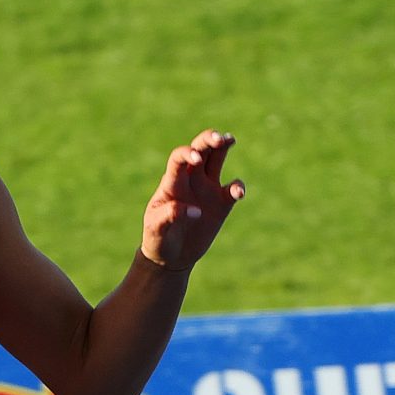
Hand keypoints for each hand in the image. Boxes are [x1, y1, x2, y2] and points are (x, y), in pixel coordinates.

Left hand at [140, 129, 245, 270]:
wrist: (170, 257)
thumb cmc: (157, 239)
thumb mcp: (155, 229)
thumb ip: (169, 215)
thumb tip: (194, 210)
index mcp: (172, 182)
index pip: (179, 158)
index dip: (187, 153)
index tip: (195, 157)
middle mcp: (191, 180)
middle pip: (200, 150)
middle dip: (208, 139)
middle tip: (219, 138)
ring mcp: (207, 190)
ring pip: (216, 159)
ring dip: (223, 147)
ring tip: (229, 139)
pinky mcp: (221, 204)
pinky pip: (233, 189)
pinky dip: (238, 187)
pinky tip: (238, 193)